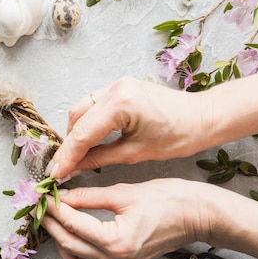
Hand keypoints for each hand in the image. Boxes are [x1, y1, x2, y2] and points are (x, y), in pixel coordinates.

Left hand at [41, 178, 203, 258]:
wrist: (199, 216)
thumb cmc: (169, 199)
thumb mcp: (124, 192)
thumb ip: (88, 196)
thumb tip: (61, 196)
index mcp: (117, 241)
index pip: (72, 224)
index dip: (52, 207)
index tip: (41, 194)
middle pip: (69, 244)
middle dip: (50, 224)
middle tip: (40, 206)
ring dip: (60, 242)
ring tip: (53, 220)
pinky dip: (75, 252)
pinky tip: (71, 233)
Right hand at [46, 76, 204, 180]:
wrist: (203, 117)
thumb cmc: (178, 136)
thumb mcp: (135, 154)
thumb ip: (98, 159)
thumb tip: (72, 169)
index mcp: (122, 103)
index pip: (83, 133)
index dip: (66, 156)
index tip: (54, 174)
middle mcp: (115, 88)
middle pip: (76, 118)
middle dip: (68, 145)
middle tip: (61, 169)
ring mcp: (116, 84)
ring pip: (81, 110)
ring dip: (74, 133)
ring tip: (73, 157)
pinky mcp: (119, 87)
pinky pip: (92, 105)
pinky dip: (85, 123)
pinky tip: (86, 141)